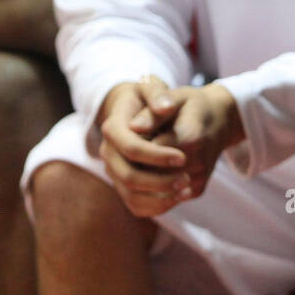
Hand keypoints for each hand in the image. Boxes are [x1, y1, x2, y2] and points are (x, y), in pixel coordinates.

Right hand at [97, 76, 190, 218]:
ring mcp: (113, 171)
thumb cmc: (147, 97)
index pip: (131, 148)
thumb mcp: (151, 87)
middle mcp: (108, 153)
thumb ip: (158, 94)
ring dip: (160, 198)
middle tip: (187, 179)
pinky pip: (137, 205)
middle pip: (128, 176)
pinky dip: (158, 207)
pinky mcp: (123, 186)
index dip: (157, 156)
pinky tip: (179, 197)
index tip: (183, 157)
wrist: (136, 110)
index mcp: (113, 128)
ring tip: (186, 189)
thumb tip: (164, 107)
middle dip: (159, 181)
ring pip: (132, 196)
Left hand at [131, 83, 244, 200]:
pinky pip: (165, 200)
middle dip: (137, 163)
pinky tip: (150, 171)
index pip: (150, 151)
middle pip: (152, 174)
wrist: (219, 120)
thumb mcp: (175, 98)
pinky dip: (151, 191)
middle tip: (132, 150)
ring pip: (156, 191)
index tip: (131, 134)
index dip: (135, 145)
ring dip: (142, 179)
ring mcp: (198, 179)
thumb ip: (154, 112)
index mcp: (190, 137)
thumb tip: (132, 127)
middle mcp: (198, 162)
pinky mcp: (196, 190)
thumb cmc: (190, 105)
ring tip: (141, 159)